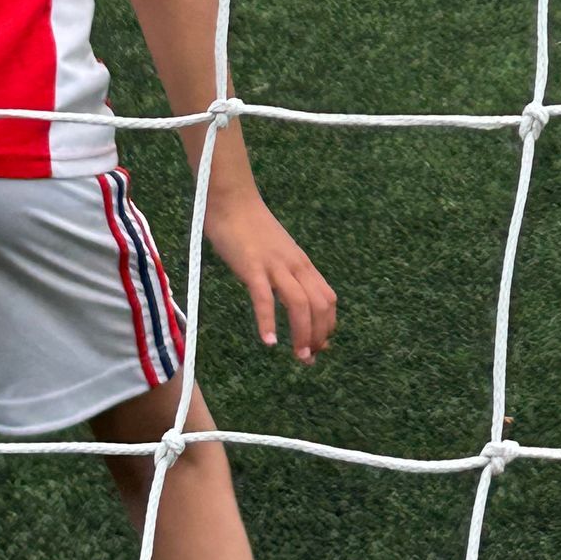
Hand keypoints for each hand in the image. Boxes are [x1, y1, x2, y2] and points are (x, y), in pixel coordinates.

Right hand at [205, 189, 336, 363]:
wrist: (232, 201)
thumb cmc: (251, 229)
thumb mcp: (278, 254)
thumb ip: (287, 276)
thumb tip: (291, 303)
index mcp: (303, 264)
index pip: (327, 299)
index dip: (327, 326)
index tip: (319, 347)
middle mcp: (295, 265)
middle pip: (320, 305)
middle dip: (319, 335)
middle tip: (309, 359)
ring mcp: (275, 266)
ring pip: (300, 303)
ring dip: (302, 334)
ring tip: (299, 356)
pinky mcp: (252, 266)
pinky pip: (264, 297)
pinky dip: (268, 321)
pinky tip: (268, 341)